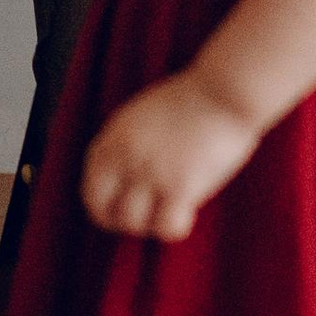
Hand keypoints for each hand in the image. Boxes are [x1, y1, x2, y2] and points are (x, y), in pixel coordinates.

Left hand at [79, 71, 259, 241]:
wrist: (225, 89)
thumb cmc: (192, 99)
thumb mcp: (141, 115)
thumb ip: (126, 145)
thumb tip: (124, 177)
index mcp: (113, 139)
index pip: (90, 191)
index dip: (103, 210)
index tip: (119, 214)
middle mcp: (126, 158)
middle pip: (106, 213)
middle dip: (125, 223)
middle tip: (149, 218)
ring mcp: (151, 173)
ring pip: (134, 224)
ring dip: (151, 226)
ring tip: (170, 212)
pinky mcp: (180, 186)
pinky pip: (166, 227)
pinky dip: (176, 227)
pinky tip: (189, 212)